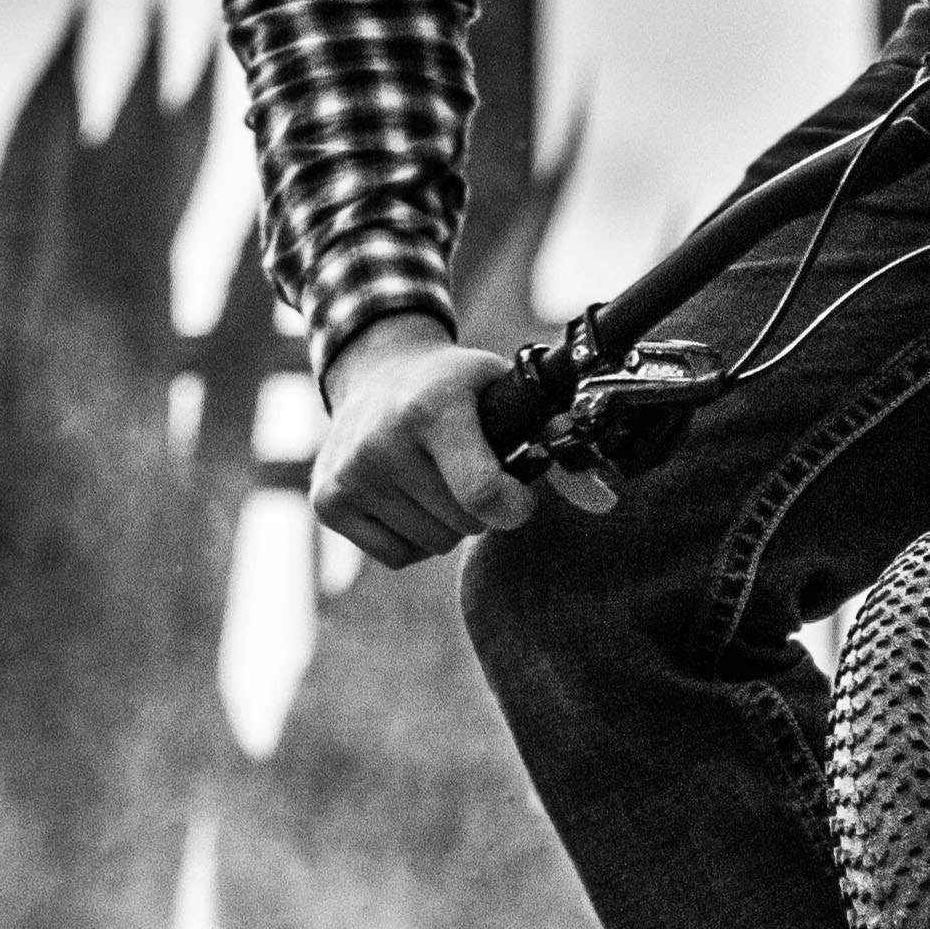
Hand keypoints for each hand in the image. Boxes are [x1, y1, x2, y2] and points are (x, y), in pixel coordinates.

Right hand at [310, 315, 531, 568]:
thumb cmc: (452, 388)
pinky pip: (398, 555)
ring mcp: (349, 474)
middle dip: (479, 506)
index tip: (518, 496)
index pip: (481, 494)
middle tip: (465, 468)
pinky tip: (405, 494)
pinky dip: (413, 537)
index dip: (513, 507)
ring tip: (432, 475)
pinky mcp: (328, 502)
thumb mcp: (499, 386)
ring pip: (433, 544)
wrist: (374, 373)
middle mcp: (381, 442)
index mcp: (430, 410)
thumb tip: (601, 497)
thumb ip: (547, 432)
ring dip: (445, 521)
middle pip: (463, 525)